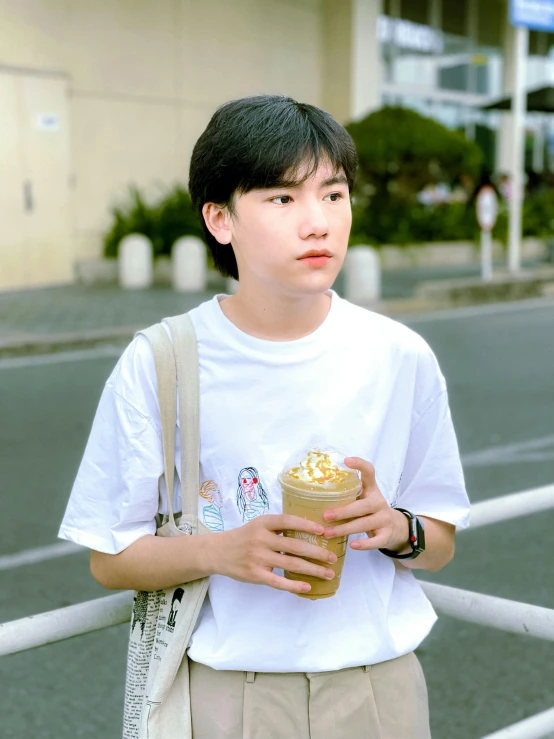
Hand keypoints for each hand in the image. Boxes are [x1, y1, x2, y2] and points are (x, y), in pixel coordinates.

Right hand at [212, 514, 337, 594]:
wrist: (218, 552)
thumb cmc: (244, 537)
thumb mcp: (258, 525)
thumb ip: (278, 526)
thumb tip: (308, 527)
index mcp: (263, 523)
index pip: (287, 521)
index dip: (306, 525)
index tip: (323, 530)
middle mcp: (260, 539)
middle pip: (294, 545)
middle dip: (317, 552)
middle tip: (332, 557)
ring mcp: (258, 558)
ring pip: (291, 564)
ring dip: (312, 569)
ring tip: (328, 573)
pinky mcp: (255, 575)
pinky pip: (278, 582)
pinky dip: (294, 585)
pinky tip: (308, 587)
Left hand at [322, 457, 409, 552]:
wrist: (395, 528)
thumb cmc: (370, 511)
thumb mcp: (363, 499)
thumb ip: (347, 495)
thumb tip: (313, 494)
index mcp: (371, 489)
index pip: (369, 472)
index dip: (360, 465)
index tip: (346, 460)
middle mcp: (379, 502)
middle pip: (362, 506)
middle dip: (343, 511)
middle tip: (325, 516)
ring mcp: (384, 519)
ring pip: (364, 524)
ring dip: (345, 529)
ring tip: (328, 533)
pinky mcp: (387, 535)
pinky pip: (375, 540)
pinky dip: (364, 544)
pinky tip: (352, 545)